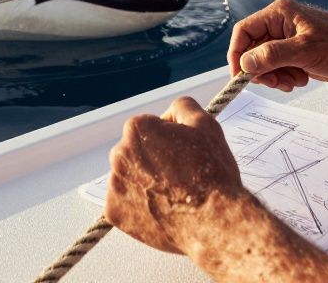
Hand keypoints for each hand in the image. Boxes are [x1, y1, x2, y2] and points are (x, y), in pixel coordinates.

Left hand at [104, 97, 251, 253]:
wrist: (214, 221)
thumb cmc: (212, 175)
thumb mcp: (206, 125)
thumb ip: (183, 106)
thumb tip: (171, 109)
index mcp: (137, 129)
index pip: (149, 128)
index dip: (170, 140)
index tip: (183, 154)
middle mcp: (119, 153)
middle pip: (136, 153)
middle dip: (154, 161)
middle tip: (180, 177)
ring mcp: (114, 184)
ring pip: (129, 178)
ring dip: (145, 183)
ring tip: (172, 196)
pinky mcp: (113, 211)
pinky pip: (123, 204)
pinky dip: (137, 207)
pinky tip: (160, 210)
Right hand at [228, 0, 327, 91]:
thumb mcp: (306, 51)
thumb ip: (273, 55)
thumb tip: (245, 63)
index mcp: (280, 13)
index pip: (244, 31)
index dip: (237, 54)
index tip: (240, 75)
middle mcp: (281, 24)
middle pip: (252, 49)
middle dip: (260, 69)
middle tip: (273, 83)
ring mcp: (288, 39)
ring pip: (263, 61)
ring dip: (274, 76)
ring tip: (293, 81)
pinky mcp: (296, 53)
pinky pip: (277, 67)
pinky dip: (283, 77)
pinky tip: (301, 79)